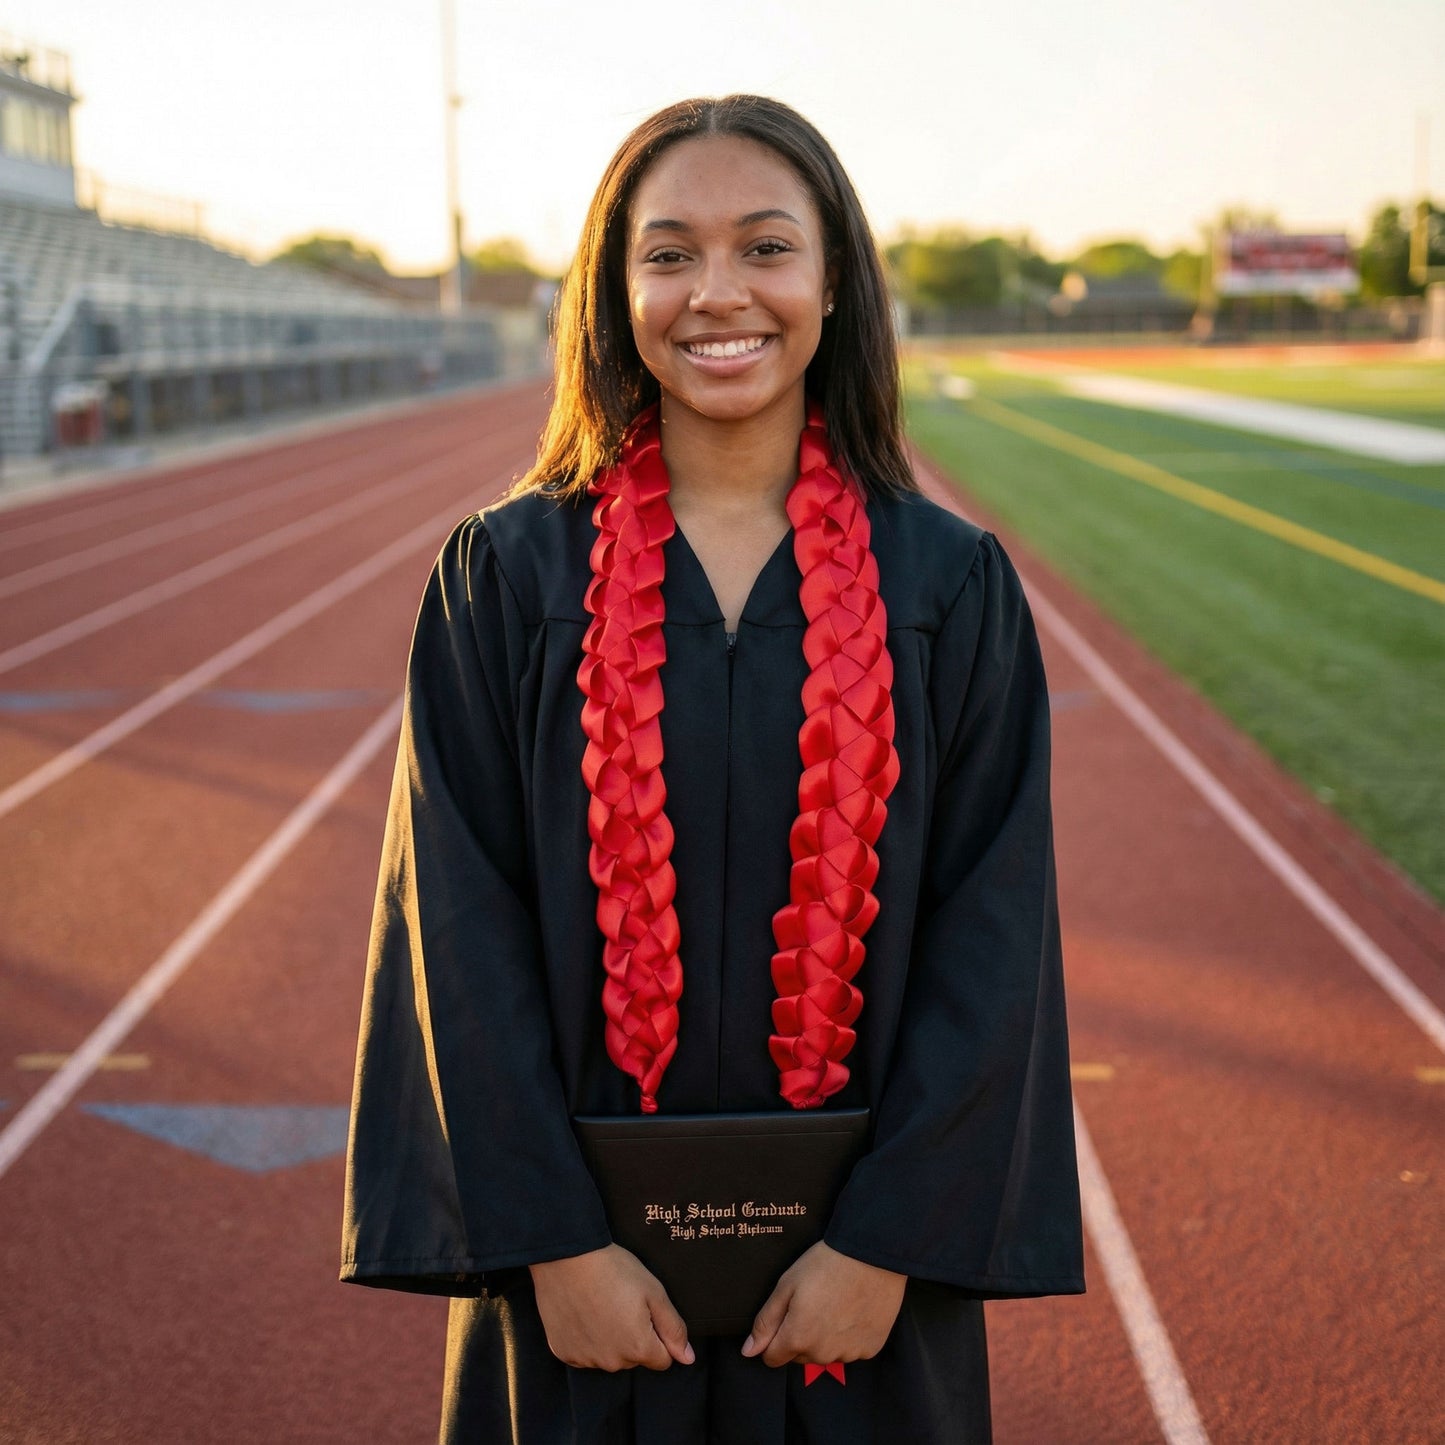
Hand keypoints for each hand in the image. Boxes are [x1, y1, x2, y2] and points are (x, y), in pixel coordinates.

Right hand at [529, 1244, 693, 1372]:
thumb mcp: (653, 1291)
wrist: (566, 1256)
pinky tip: (583, 1312)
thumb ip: (673, 1328)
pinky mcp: (564, 1352)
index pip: (662, 1359)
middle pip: (634, 1358)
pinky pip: (585, 1353)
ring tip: (601, 1304)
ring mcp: (586, 1359)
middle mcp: (612, 1362)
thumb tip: (687, 1358)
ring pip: (609, 1356)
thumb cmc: (613, 1269)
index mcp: (638, 1348)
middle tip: (621, 1302)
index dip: (658, 1334)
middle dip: (634, 1337)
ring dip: (610, 1339)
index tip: (644, 1310)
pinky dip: (587, 1339)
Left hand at [741, 1241, 905, 1366]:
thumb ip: (766, 1322)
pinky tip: (853, 1310)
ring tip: (835, 1304)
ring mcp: (849, 1354)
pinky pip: (851, 1349)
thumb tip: (748, 1351)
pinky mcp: (870, 1349)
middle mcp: (822, 1355)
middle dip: (800, 1336)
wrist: (872, 1254)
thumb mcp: (787, 1285)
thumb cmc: (824, 1264)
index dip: (773, 1339)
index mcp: (798, 1339)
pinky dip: (848, 1336)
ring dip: (825, 1338)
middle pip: (800, 1356)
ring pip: (826, 1354)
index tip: (785, 1317)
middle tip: (812, 1304)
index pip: (772, 1358)